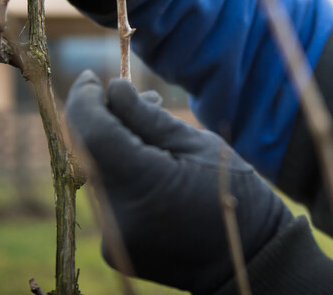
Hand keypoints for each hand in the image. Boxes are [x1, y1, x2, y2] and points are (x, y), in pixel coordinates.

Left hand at [64, 71, 292, 293]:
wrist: (248, 257)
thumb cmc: (234, 193)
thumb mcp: (198, 144)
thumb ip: (148, 118)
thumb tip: (111, 89)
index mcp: (145, 185)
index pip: (94, 133)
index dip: (84, 100)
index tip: (89, 76)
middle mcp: (119, 217)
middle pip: (92, 153)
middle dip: (105, 120)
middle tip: (137, 99)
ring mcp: (115, 239)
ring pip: (99, 174)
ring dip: (114, 146)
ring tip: (151, 126)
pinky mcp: (116, 249)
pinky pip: (110, 198)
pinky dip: (122, 174)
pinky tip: (150, 161)